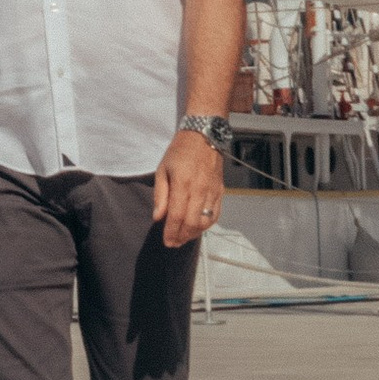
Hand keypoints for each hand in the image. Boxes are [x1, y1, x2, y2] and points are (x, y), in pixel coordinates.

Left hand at [152, 126, 225, 249]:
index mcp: (182, 183)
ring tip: (183, 237)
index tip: (166, 242)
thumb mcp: (163, 169)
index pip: (177, 215)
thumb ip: (160, 194)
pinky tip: (197, 228)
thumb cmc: (179, 152)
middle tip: (173, 243)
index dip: (171, 231)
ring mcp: (212, 191)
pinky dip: (206, 225)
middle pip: (192, 222)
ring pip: (205, 221)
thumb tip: (157, 217)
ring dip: (194, 233)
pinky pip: (216, 214)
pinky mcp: (221, 191)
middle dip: (182, 236)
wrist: (204, 136)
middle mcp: (199, 189)